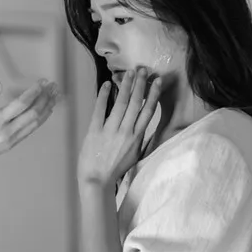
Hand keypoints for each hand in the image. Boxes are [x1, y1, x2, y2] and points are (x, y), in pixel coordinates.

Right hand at [0, 79, 59, 174]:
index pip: (22, 103)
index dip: (35, 91)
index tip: (43, 81)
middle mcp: (7, 132)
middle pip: (34, 113)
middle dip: (46, 98)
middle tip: (54, 86)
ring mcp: (10, 140)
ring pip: (35, 123)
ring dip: (47, 109)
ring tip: (55, 97)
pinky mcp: (10, 145)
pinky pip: (30, 130)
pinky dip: (40, 120)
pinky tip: (44, 112)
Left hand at [77, 68, 160, 185]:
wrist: (97, 181)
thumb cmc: (116, 170)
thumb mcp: (134, 156)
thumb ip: (140, 140)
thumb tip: (145, 125)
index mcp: (137, 138)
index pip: (147, 111)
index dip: (153, 94)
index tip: (157, 81)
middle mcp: (126, 131)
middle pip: (135, 103)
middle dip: (139, 84)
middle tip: (142, 69)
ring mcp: (110, 130)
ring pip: (120, 104)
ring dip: (125, 86)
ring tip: (128, 73)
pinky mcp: (94, 131)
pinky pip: (99, 110)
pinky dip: (103, 96)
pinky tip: (107, 84)